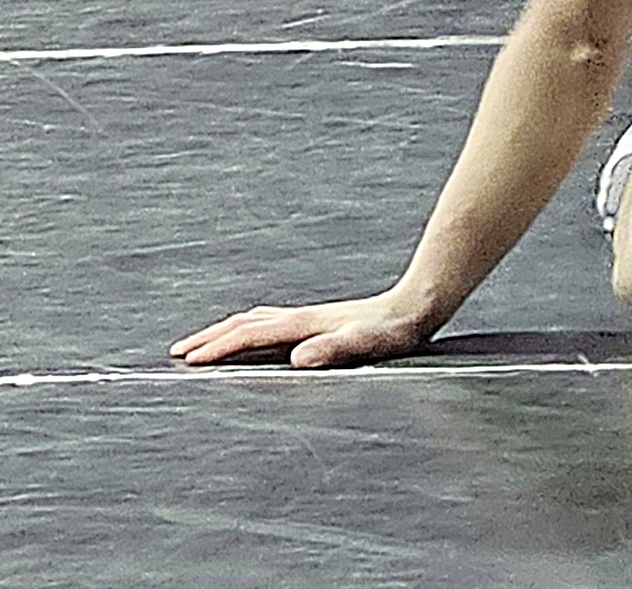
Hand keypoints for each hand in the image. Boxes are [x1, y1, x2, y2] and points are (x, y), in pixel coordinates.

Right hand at [170, 291, 432, 369]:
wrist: (418, 303)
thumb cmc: (394, 330)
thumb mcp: (366, 344)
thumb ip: (334, 350)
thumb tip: (299, 359)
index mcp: (305, 325)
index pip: (251, 335)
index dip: (218, 348)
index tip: (188, 361)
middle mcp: (302, 317)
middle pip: (245, 323)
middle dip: (210, 338)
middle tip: (179, 353)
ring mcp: (310, 317)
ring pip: (256, 320)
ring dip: (227, 330)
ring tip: (205, 343)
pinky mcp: (320, 320)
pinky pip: (272, 322)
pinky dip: (250, 327)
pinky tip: (257, 335)